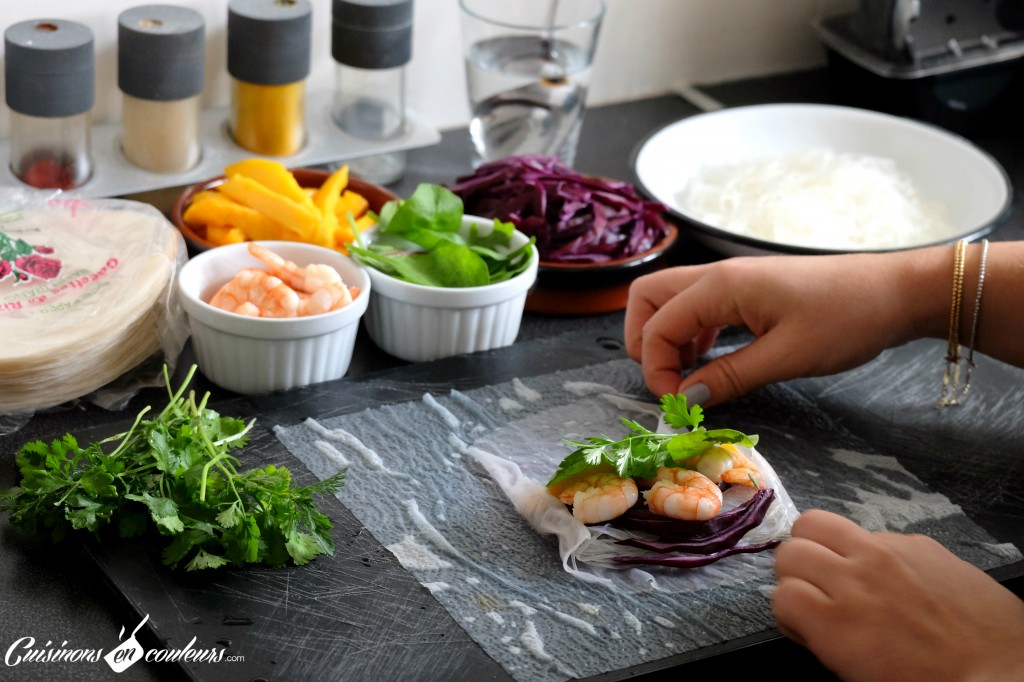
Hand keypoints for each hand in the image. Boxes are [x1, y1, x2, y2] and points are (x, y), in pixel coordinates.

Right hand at [624, 252, 940, 404]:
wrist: (897, 292)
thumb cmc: (848, 319)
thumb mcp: (787, 357)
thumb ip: (729, 377)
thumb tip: (685, 398)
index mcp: (721, 287)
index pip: (658, 325)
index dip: (656, 368)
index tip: (679, 403)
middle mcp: (718, 276)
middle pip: (649, 297)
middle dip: (644, 340)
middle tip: (667, 379)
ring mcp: (732, 280)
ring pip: (671, 300)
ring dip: (667, 337)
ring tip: (690, 376)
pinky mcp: (748, 290)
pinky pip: (699, 306)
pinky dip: (691, 333)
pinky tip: (711, 359)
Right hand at [773, 510, 1023, 681]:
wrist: (1003, 671)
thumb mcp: (859, 677)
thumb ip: (825, 640)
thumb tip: (810, 619)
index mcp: (835, 622)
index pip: (780, 595)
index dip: (790, 614)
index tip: (808, 627)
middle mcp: (854, 578)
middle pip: (790, 551)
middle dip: (796, 575)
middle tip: (818, 595)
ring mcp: (886, 552)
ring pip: (816, 521)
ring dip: (818, 546)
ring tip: (840, 570)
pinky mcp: (917, 542)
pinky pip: (870, 533)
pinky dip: (868, 551)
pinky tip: (894, 578)